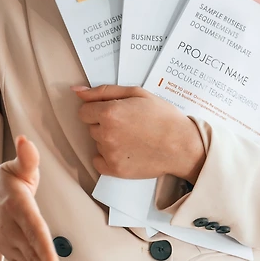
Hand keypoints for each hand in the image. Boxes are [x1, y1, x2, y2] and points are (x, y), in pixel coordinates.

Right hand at [0, 136, 64, 260]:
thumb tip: (25, 140)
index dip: (43, 249)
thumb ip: (26, 157)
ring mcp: (10, 242)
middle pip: (31, 253)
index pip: (34, 229)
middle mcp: (13, 228)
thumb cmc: (2, 182)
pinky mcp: (11, 251)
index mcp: (18, 206)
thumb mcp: (15, 167)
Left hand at [75, 85, 205, 180]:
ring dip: (109, 140)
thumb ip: (103, 91)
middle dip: (105, 124)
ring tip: (133, 138)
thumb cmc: (163, 117)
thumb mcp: (136, 93)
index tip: (115, 112)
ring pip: (97, 143)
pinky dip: (108, 157)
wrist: (182, 145)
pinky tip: (126, 152)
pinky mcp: (115, 170)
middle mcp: (105, 134)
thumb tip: (76, 90)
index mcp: (109, 113)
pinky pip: (98, 161)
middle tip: (129, 124)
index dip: (98, 110)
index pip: (84, 111)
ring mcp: (109, 153)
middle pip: (92, 127)